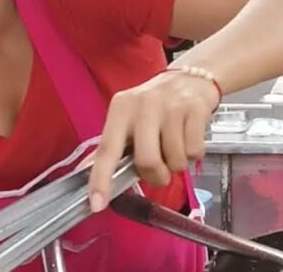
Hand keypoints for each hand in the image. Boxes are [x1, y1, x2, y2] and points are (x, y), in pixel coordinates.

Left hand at [86, 70, 218, 211]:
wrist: (191, 78)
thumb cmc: (155, 105)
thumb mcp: (128, 117)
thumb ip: (112, 145)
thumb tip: (87, 172)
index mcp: (121, 109)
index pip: (107, 149)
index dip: (101, 179)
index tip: (97, 204)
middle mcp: (144, 105)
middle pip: (147, 161)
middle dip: (156, 176)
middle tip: (160, 171)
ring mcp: (171, 106)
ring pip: (175, 160)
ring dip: (177, 164)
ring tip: (176, 147)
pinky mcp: (195, 110)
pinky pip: (195, 152)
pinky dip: (193, 155)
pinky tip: (189, 138)